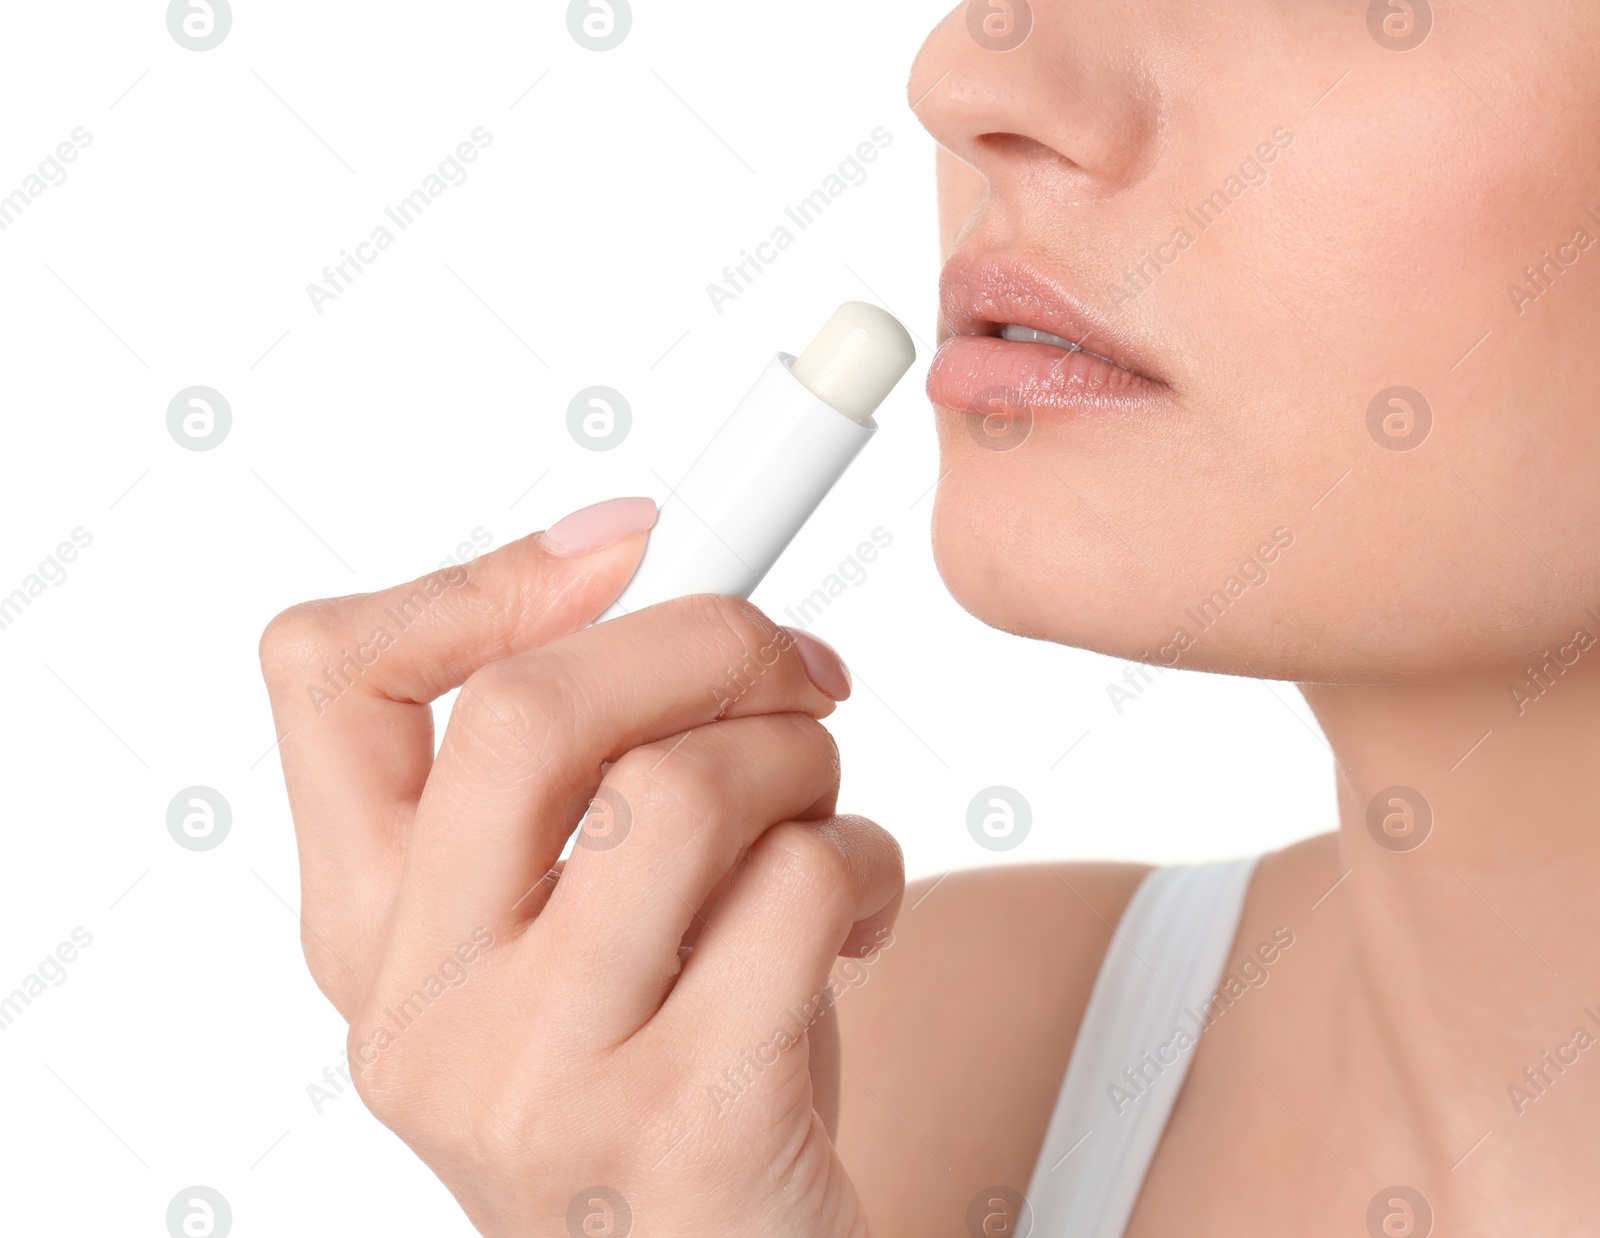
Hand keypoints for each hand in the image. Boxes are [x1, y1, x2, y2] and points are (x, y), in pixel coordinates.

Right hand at [258, 497, 903, 1236]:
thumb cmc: (656, 1066)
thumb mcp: (561, 919)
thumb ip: (568, 771)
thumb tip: (630, 571)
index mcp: (367, 929)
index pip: (327, 680)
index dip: (480, 579)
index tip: (617, 550)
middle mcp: (425, 1008)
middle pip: (527, 712)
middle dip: (703, 641)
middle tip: (789, 667)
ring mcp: (545, 1079)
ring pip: (689, 789)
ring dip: (803, 759)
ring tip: (821, 807)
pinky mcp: (691, 1126)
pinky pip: (801, 887)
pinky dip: (866, 861)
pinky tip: (857, 913)